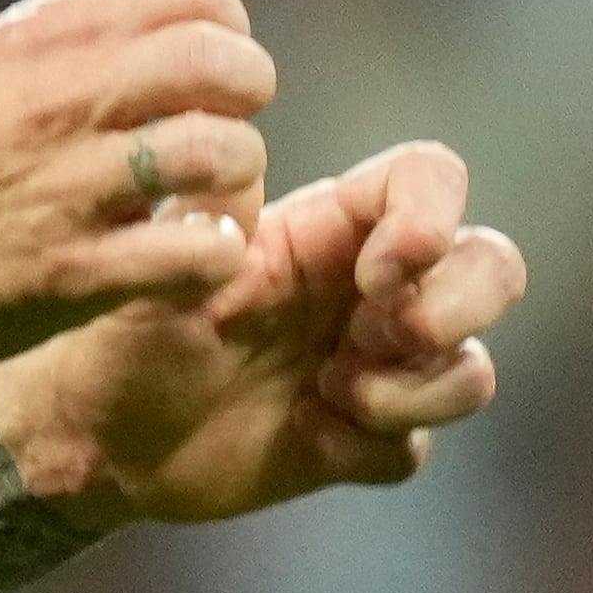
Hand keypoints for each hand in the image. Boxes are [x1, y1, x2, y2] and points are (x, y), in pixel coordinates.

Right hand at [0, 0, 282, 375]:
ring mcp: (61, 191)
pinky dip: (214, 255)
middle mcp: (48, 101)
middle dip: (246, 92)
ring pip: (220, 151)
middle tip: (222, 124)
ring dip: (234, 179)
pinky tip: (187, 256)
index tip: (204, 65)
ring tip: (205, 195)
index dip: (225, 19)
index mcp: (35, 37)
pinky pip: (197, 251)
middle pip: (216, 59)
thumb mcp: (2, 56)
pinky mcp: (73, 276)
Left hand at [19, 135, 524, 526]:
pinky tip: (307, 440)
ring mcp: (375, 366)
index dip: (433, 217)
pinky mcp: (364, 438)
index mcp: (330, 227)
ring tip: (327, 393)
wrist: (101, 434)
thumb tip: (227, 145)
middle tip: (378, 335)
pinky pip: (416, 447)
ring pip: (471, 369)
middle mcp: (368, 289)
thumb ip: (206, 216)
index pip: (430, 180)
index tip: (375, 273)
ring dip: (415, 390)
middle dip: (460, 305)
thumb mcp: (158, 267)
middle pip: (492, 266)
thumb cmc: (125, 331)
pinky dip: (372, 447)